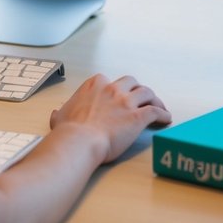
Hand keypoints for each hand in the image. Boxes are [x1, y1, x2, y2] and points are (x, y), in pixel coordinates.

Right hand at [49, 73, 171, 164]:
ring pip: (147, 93)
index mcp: (94, 85)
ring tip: (159, 106)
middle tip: (141, 98)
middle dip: (137, 89)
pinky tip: (165, 119)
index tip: (117, 96)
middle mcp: (111, 89)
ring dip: (154, 99)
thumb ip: (61, 112)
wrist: (79, 141)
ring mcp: (125, 102)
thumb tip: (57, 113)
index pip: (108, 81)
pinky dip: (163, 114)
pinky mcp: (137, 117)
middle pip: (131, 82)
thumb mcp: (60, 117)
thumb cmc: (69, 131)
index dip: (115, 89)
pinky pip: (155, 111)